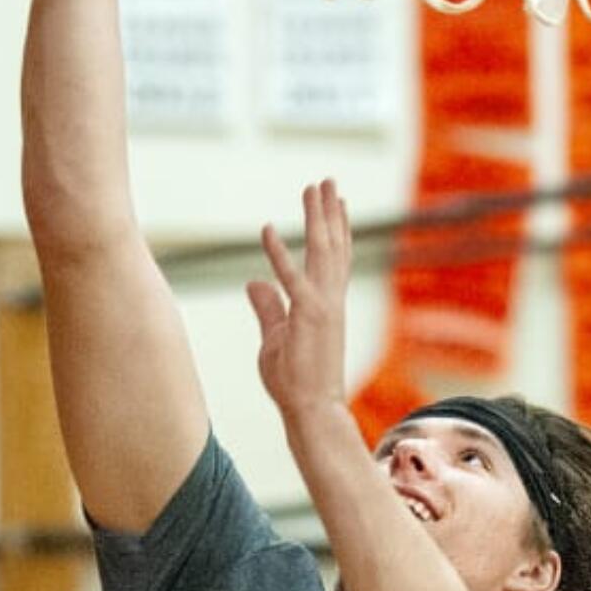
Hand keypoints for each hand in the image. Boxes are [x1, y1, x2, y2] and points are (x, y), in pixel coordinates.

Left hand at [247, 180, 352, 421]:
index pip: (335, 261)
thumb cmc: (296, 380)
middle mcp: (331, 301)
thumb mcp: (274, 337)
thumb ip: (267, 308)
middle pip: (332, 247)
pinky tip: (265, 229)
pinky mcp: (309, 318)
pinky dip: (278, 254)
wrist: (312, 410)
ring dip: (316, 218)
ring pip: (322, 253)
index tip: (337, 203)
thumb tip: (254, 282)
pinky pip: (291, 280)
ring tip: (313, 188)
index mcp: (326, 305)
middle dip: (329, 212)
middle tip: (326, 180)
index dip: (337, 230)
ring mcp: (323, 307)